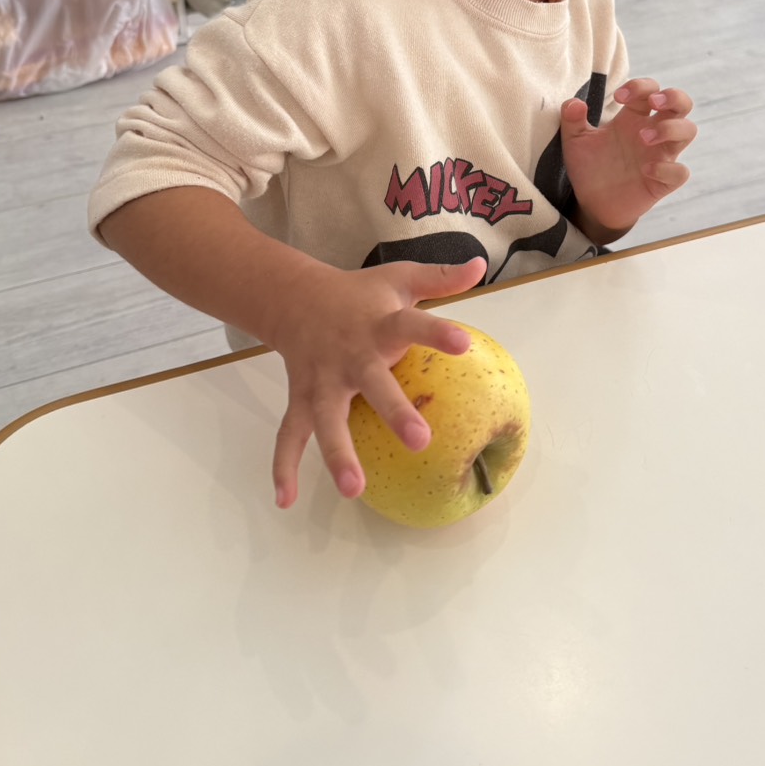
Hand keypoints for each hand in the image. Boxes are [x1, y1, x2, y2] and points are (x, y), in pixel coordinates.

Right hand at [270, 256, 485, 506]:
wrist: (294, 297)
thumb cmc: (358, 294)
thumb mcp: (398, 278)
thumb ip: (439, 278)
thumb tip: (481, 265)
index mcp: (378, 325)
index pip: (412, 325)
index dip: (437, 334)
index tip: (464, 344)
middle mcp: (350, 356)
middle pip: (372, 384)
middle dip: (394, 412)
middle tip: (421, 440)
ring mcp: (322, 382)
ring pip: (327, 420)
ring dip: (337, 453)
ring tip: (354, 488)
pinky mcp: (301, 399)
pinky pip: (289, 435)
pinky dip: (283, 467)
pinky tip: (285, 500)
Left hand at [561, 79, 694, 239]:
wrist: (592, 204)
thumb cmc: (589, 167)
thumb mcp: (575, 141)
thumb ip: (571, 119)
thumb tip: (575, 103)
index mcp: (633, 118)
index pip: (651, 90)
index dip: (640, 86)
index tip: (618, 96)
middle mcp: (652, 133)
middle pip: (682, 103)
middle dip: (674, 97)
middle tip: (653, 103)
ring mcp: (661, 156)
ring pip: (688, 131)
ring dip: (670, 128)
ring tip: (644, 138)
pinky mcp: (663, 182)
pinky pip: (680, 172)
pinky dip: (667, 168)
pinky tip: (646, 169)